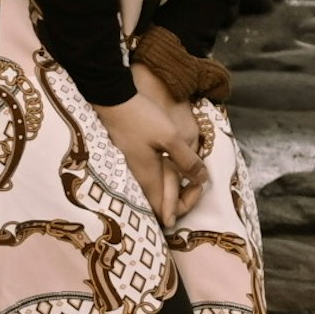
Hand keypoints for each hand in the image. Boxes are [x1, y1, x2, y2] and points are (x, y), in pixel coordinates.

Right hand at [98, 68, 203, 225]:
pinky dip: (167, 176)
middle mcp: (139, 180)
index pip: (165, 213)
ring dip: (176, 186)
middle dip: (183, 198)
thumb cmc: (141, 119)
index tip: (198, 186)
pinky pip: (152, 177)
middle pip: (161, 205)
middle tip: (198, 179)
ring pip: (157, 190)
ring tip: (191, 170)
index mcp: (148, 180)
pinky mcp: (133, 159)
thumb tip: (202, 180)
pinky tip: (176, 162)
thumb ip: (187, 161)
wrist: (113, 100)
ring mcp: (134, 170)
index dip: (185, 207)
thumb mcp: (171, 137)